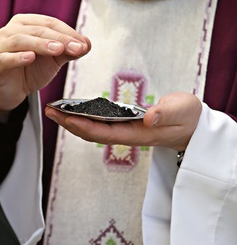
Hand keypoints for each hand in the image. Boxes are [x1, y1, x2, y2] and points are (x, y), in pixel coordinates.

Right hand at [0, 14, 90, 119]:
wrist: (11, 91)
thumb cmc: (30, 70)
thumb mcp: (53, 59)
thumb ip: (69, 50)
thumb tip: (87, 43)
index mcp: (26, 24)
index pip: (49, 23)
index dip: (67, 32)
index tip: (83, 44)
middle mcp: (10, 30)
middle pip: (37, 30)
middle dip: (59, 38)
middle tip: (75, 47)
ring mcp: (0, 46)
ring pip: (20, 40)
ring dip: (41, 44)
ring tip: (57, 50)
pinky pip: (5, 58)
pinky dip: (18, 57)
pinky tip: (30, 57)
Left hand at [45, 92, 201, 152]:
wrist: (194, 127)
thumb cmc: (189, 118)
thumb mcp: (182, 111)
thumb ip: (166, 114)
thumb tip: (149, 116)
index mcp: (137, 133)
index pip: (103, 132)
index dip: (82, 125)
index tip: (63, 117)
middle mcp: (127, 134)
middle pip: (92, 133)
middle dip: (69, 123)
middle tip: (49, 110)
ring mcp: (126, 131)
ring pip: (94, 129)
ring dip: (73, 121)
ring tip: (55, 109)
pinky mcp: (126, 125)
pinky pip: (100, 123)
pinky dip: (84, 117)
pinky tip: (75, 110)